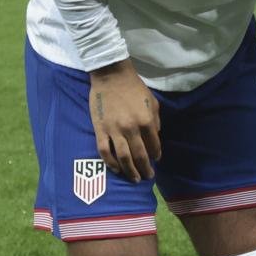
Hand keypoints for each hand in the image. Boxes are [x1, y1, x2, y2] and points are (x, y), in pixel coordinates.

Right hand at [88, 61, 160, 181]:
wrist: (111, 77)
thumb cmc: (135, 88)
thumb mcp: (152, 103)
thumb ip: (155, 121)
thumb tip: (155, 137)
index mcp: (146, 121)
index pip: (154, 145)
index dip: (156, 155)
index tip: (156, 161)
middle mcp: (131, 128)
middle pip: (139, 155)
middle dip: (145, 168)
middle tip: (147, 177)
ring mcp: (114, 130)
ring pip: (123, 157)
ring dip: (129, 170)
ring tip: (134, 179)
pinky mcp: (100, 129)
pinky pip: (105, 151)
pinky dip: (110, 162)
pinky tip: (115, 168)